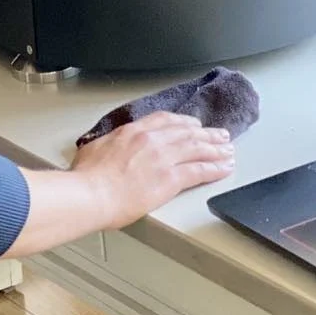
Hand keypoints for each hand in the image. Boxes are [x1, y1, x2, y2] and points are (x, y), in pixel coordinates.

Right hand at [71, 112, 235, 230]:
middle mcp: (153, 140)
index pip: (167, 120)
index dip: (184, 122)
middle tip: (221, 136)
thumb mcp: (94, 148)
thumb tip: (107, 147)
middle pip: (188, 132)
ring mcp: (164, 159)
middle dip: (207, 134)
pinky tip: (224, 169)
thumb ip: (109, 144)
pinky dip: (215, 169)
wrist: (91, 194)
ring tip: (229, 151)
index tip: (194, 125)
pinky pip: (199, 171)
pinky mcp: (170, 180)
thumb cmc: (87, 178)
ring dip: (216, 149)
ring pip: (198, 149)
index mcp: (134, 131)